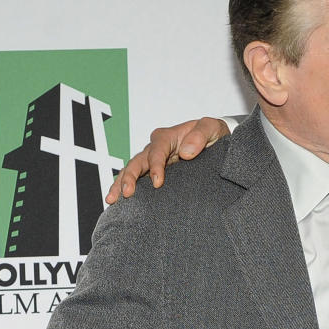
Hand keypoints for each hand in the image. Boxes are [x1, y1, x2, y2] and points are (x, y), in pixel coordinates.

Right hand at [106, 117, 229, 201]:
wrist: (216, 141)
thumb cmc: (212, 133)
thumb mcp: (212, 127)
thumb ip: (200, 136)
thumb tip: (185, 153)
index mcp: (167, 137)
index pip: (156, 151)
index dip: (155, 167)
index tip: (158, 183)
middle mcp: (156, 148)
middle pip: (137, 162)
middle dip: (130, 177)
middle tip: (126, 194)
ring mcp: (152, 160)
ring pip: (131, 171)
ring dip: (120, 184)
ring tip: (112, 199)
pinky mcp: (154, 172)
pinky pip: (137, 179)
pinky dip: (126, 188)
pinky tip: (118, 201)